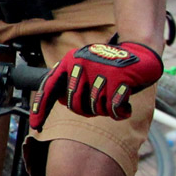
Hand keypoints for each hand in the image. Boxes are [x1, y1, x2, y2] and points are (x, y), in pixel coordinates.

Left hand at [30, 41, 162, 130]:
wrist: (140, 50)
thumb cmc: (111, 66)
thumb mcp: (87, 68)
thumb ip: (74, 83)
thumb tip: (63, 101)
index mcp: (70, 61)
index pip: (49, 87)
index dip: (41, 108)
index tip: (35, 125)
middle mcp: (82, 65)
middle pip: (74, 105)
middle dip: (87, 111)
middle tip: (99, 103)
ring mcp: (100, 71)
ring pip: (95, 109)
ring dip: (106, 109)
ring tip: (114, 95)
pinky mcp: (118, 78)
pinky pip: (113, 109)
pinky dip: (120, 112)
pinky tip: (125, 105)